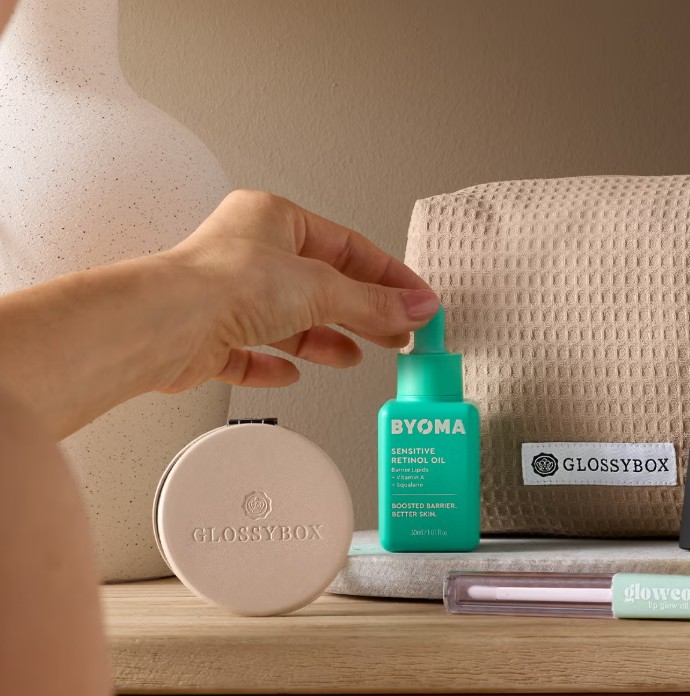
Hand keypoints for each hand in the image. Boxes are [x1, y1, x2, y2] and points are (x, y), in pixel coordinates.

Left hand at [155, 189, 439, 390]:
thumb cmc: (222, 284)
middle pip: (321, 285)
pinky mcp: (208, 338)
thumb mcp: (322, 288)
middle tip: (397, 333)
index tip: (416, 300)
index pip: (347, 246)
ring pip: (287, 320)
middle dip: (361, 313)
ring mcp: (226, 297)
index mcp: (273, 219)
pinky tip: (291, 373)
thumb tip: (415, 305)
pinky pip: (249, 352)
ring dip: (323, 340)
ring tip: (352, 356)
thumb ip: (374, 302)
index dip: (388, 276)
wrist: (163, 326)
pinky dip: (274, 364)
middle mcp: (247, 253)